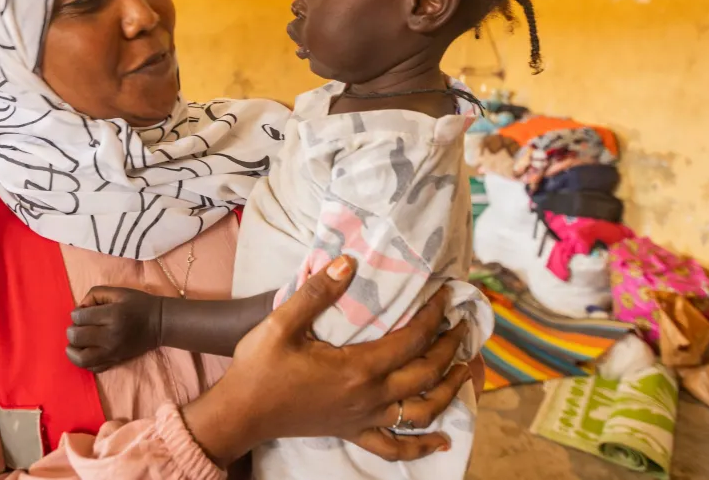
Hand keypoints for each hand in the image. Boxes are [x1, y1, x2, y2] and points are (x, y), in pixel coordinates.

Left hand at [66, 286, 163, 372]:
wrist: (159, 324)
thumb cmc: (138, 304)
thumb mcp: (118, 291)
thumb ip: (95, 294)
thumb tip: (79, 308)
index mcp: (112, 315)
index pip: (80, 317)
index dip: (76, 313)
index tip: (82, 313)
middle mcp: (110, 336)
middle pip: (77, 337)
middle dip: (72, 330)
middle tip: (79, 326)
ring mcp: (112, 352)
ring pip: (81, 358)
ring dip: (73, 349)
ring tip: (76, 342)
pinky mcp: (115, 362)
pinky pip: (92, 368)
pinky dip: (84, 361)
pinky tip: (86, 351)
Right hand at [181, 256, 472, 466]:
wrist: (241, 412)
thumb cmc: (260, 366)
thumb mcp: (283, 323)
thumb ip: (318, 292)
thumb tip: (349, 261)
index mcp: (358, 368)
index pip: (411, 340)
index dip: (434, 317)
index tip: (448, 296)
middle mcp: (369, 397)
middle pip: (426, 374)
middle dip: (451, 348)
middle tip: (465, 326)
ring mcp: (363, 418)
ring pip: (422, 411)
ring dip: (450, 391)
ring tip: (467, 371)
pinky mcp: (352, 432)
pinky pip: (394, 447)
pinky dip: (421, 447)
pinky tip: (441, 442)